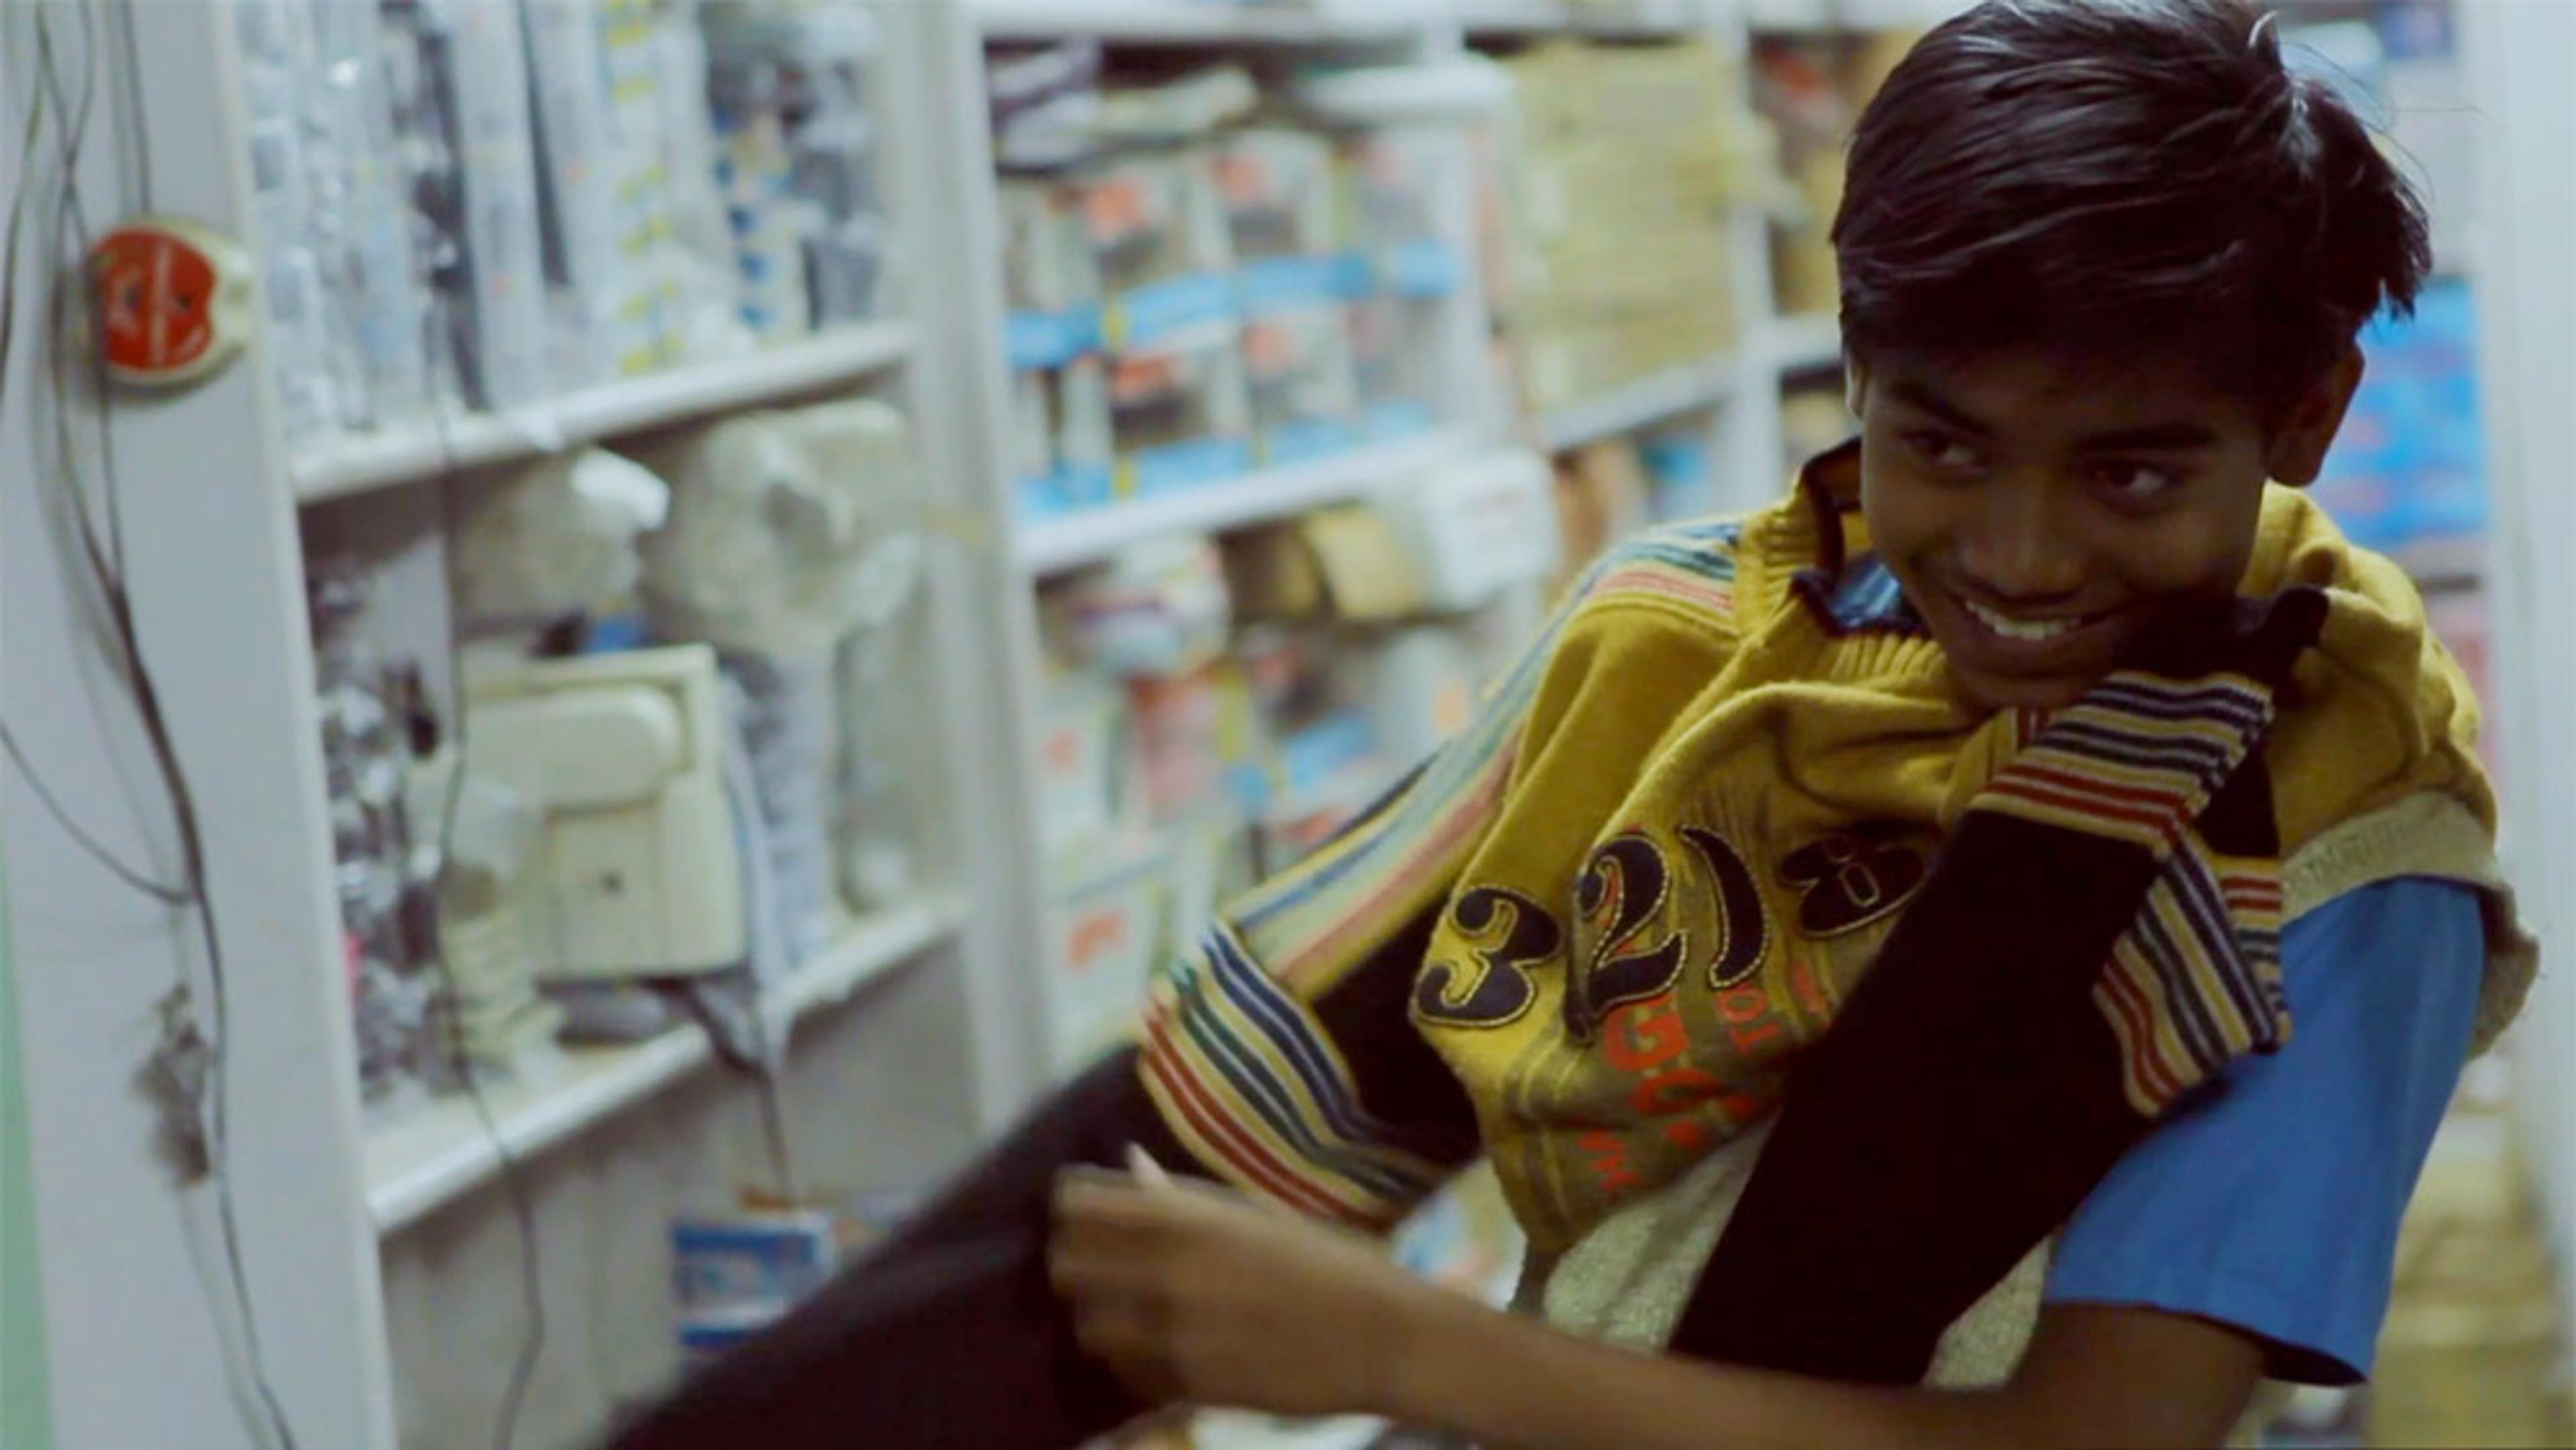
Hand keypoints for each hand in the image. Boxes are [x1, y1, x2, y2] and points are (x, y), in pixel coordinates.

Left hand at [1048, 1149, 1444, 1419]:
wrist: (1384, 1336)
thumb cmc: (1327, 1261)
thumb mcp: (1254, 1214)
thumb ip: (1180, 1196)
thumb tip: (1128, 1163)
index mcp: (1184, 1216)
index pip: (1076, 1204)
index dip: (1075, 1207)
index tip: (1088, 1213)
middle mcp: (1167, 1271)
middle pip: (1066, 1266)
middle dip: (1078, 1264)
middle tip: (1105, 1266)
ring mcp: (1174, 1334)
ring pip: (1088, 1328)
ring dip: (1104, 1318)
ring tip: (1135, 1313)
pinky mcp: (1189, 1385)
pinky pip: (1127, 1373)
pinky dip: (1135, 1362)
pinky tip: (1167, 1349)